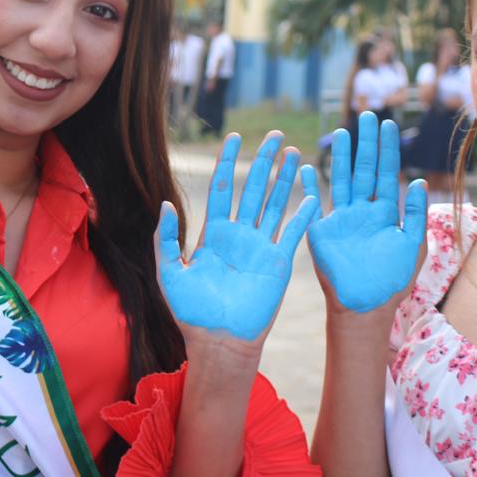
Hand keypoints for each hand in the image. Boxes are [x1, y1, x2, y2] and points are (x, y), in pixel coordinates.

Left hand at [156, 132, 318, 342]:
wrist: (219, 341)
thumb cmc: (191, 312)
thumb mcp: (170, 273)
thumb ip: (165, 240)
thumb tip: (164, 204)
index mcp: (214, 234)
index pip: (223, 189)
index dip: (229, 163)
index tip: (235, 138)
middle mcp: (239, 235)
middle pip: (253, 189)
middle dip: (264, 161)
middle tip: (275, 135)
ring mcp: (260, 247)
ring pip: (274, 204)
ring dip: (284, 179)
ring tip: (292, 153)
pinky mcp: (278, 263)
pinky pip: (292, 233)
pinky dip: (302, 214)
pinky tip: (311, 194)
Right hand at [305, 111, 426, 312]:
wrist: (366, 305)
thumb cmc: (393, 280)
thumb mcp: (412, 245)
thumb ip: (415, 214)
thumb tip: (419, 181)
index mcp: (386, 212)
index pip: (387, 173)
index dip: (387, 149)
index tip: (387, 125)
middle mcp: (364, 210)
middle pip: (365, 168)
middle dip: (366, 143)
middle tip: (367, 115)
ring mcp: (342, 218)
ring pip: (342, 179)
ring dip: (341, 156)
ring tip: (342, 132)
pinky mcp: (322, 229)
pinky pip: (315, 202)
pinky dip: (310, 185)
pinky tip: (307, 166)